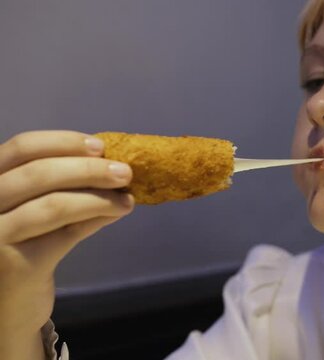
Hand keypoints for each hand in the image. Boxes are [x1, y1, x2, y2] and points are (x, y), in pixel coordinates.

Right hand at [0, 131, 133, 358]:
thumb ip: (65, 190)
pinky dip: (96, 217)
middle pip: (38, 173)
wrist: (6, 310)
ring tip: (126, 197)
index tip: (99, 146)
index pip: (20, 148)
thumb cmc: (21, 251)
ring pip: (54, 204)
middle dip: (89, 168)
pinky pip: (64, 233)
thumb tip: (110, 168)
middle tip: (124, 171)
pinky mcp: (14, 265)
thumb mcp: (37, 213)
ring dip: (98, 196)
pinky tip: (117, 212)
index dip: (63, 142)